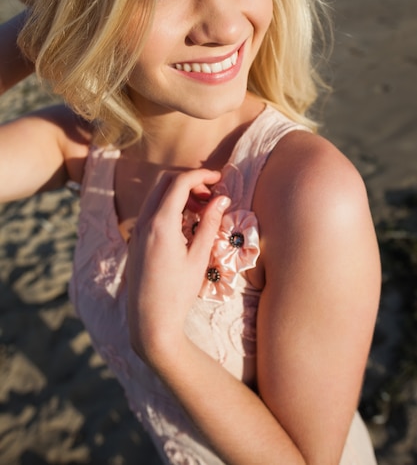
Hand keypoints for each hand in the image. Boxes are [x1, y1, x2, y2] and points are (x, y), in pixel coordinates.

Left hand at [127, 168, 229, 366]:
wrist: (150, 322)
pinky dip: (169, 206)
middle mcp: (144, 221)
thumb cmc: (178, 293)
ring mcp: (136, 230)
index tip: (220, 178)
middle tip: (211, 194)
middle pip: (164, 181)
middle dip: (189, 180)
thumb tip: (222, 198)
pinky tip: (187, 223)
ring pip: (156, 195)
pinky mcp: (136, 240)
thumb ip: (210, 223)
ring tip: (202, 209)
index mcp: (160, 223)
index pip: (179, 182)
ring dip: (179, 193)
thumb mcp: (199, 257)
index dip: (201, 174)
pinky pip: (151, 210)